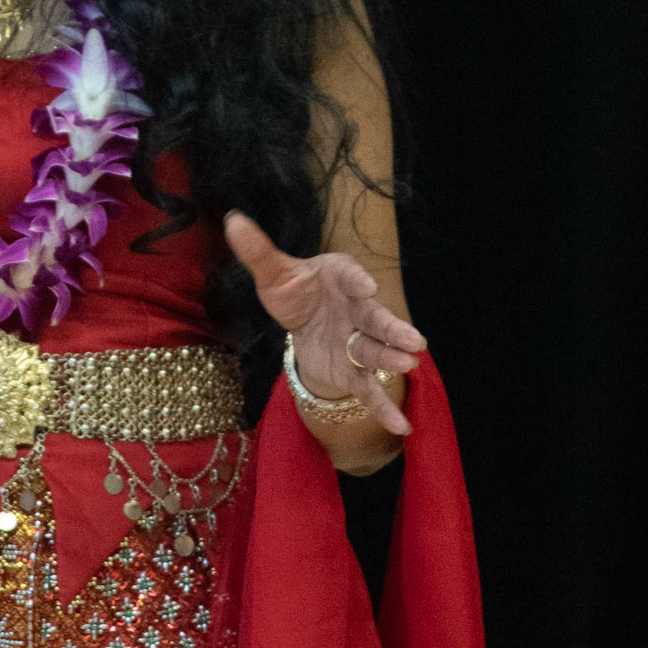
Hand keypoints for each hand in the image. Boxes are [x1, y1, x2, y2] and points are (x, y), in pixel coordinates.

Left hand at [224, 210, 425, 436]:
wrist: (303, 319)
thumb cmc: (295, 289)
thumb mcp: (273, 272)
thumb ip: (257, 251)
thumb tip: (233, 221)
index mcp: (341, 277)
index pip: (351, 276)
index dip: (358, 281)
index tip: (366, 286)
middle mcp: (357, 308)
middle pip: (376, 319)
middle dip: (393, 328)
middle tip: (414, 339)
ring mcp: (357, 341)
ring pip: (375, 351)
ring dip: (391, 358)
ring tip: (409, 365)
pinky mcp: (352, 371)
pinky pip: (369, 390)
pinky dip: (383, 407)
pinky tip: (401, 427)